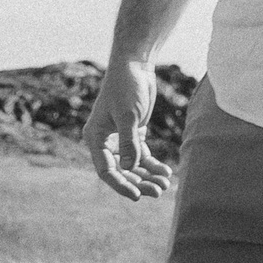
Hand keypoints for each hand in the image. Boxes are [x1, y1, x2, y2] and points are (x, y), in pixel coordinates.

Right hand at [86, 58, 174, 200]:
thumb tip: (129, 169)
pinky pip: (142, 156)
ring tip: (165, 184)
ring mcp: (119, 139)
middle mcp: (105, 141)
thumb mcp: (128, 116)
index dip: (120, 184)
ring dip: (148, 176)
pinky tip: (166, 172)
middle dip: (139, 182)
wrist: (134, 66)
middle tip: (158, 192)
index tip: (136, 195)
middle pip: (121, 171)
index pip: (105, 170)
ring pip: (133, 166)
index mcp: (95, 138)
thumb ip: (128, 143)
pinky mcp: (133, 134)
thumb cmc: (126, 88)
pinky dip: (153, 165)